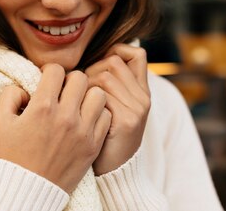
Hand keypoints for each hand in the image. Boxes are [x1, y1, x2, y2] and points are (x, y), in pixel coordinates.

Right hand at [0, 63, 111, 192]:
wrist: (27, 191)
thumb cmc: (11, 156)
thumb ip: (10, 95)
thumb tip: (25, 88)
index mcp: (42, 107)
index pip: (56, 69)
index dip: (49, 72)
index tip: (47, 82)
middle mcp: (65, 116)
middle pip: (80, 77)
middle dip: (69, 81)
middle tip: (63, 92)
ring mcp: (83, 131)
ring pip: (98, 94)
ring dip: (87, 95)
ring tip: (77, 104)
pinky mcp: (93, 146)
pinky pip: (106, 117)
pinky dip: (98, 114)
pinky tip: (85, 120)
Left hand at [84, 44, 150, 174]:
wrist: (113, 173)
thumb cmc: (104, 135)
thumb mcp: (114, 107)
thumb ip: (111, 83)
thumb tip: (97, 54)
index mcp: (141, 91)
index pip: (135, 53)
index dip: (115, 51)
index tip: (98, 66)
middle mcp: (143, 98)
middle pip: (113, 61)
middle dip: (92, 70)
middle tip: (83, 91)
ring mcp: (137, 109)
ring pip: (104, 76)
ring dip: (86, 87)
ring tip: (82, 104)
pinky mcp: (127, 121)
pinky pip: (101, 96)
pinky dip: (87, 103)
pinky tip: (86, 117)